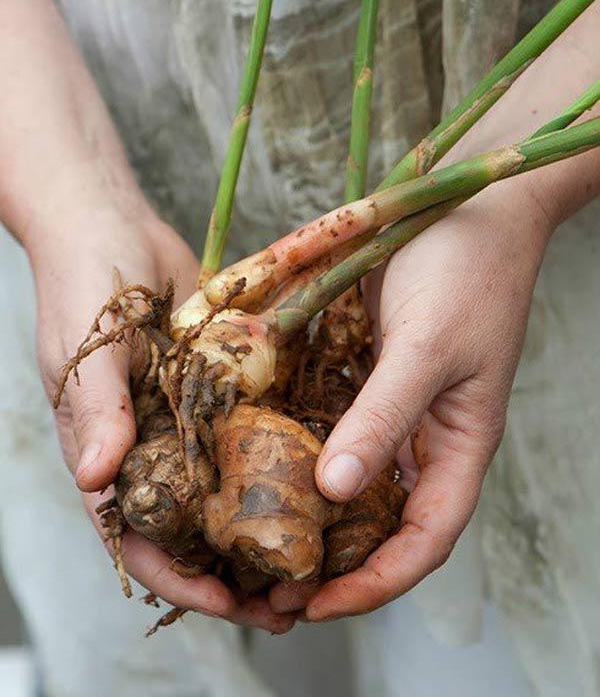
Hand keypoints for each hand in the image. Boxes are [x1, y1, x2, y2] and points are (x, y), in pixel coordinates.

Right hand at [30, 188, 293, 633]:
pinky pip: (249, 431)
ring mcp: (187, 416)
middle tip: (289, 599)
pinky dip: (276, 461)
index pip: (136, 535)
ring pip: (227, 488)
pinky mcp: (219, 385)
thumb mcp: (85, 348)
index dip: (175, 576)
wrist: (112, 223)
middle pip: (190, 526)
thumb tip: (98, 480)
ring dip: (264, 524)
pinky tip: (321, 478)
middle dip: (232, 567)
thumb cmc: (82, 285)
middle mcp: (150, 444)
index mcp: (108, 451)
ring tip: (314, 555)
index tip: (224, 599)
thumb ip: (96, 409)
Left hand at [270, 180, 553, 620]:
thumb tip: (336, 492)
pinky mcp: (355, 370)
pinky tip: (247, 457)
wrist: (460, 201)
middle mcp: (418, 435)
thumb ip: (384, 416)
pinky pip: (321, 419)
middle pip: (377, 522)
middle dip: (328, 562)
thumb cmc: (466, 274)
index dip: (377, 583)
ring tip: (245, 536)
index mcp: (456, 444)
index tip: (317, 606)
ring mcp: (383, 403)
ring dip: (300, 510)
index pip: (424, 540)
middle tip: (264, 588)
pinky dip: (290, 444)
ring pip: (344, 476)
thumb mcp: (429, 348)